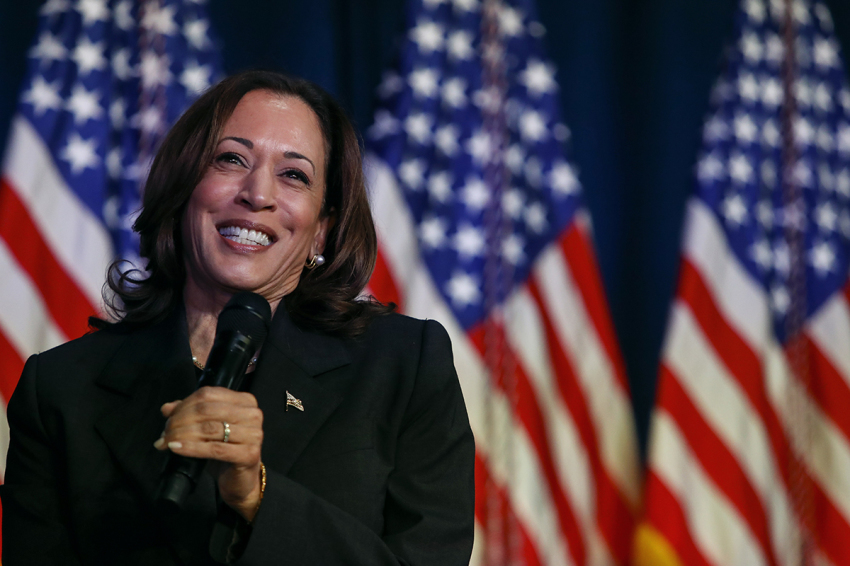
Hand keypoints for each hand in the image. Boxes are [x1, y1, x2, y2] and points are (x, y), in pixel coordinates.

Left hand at [154, 386, 263, 520]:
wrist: (241, 481)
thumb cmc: (226, 452)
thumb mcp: (207, 429)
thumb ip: (190, 414)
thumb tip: (167, 408)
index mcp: (245, 401)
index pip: (208, 394)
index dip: (184, 405)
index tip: (168, 418)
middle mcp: (252, 414)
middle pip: (207, 410)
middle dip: (180, 420)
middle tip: (165, 433)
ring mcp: (253, 434)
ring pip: (209, 429)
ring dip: (182, 434)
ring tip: (167, 442)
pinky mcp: (249, 454)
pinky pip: (214, 449)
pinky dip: (191, 448)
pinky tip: (176, 448)